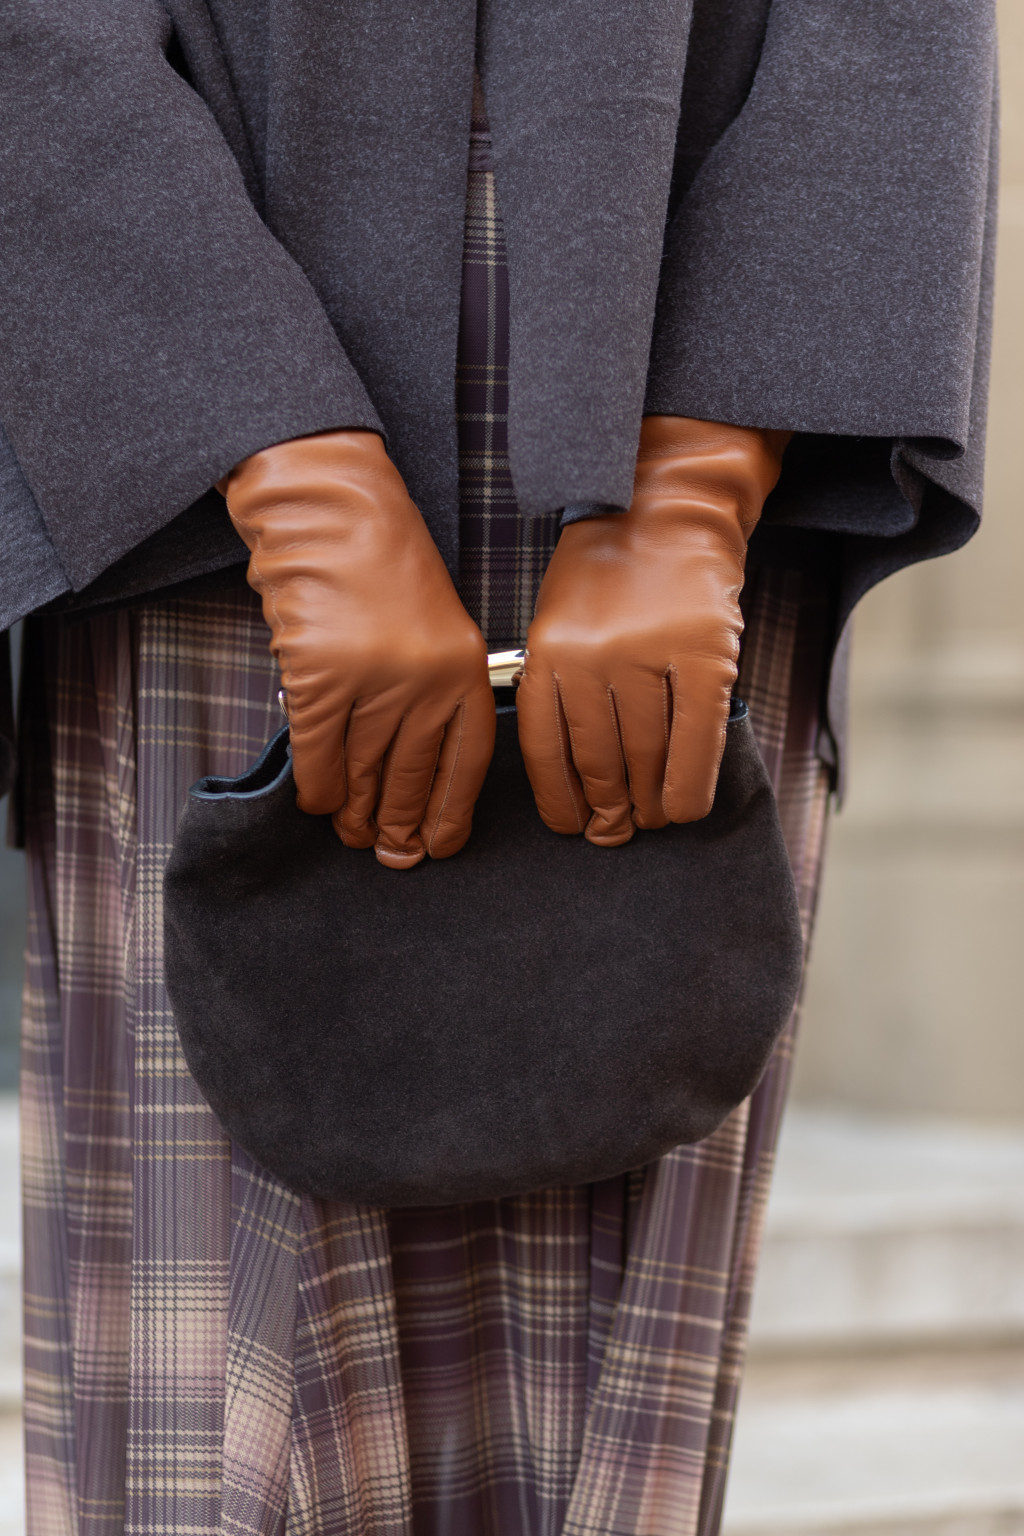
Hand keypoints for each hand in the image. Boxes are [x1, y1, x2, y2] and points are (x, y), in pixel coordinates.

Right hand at [221, 430, 494, 868]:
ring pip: (364, 772)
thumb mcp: (434, 628)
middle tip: (389, 854)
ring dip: (357, 812)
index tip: (438, 846)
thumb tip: (405, 769)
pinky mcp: (320, 677)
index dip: (449, 812)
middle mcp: (426, 682)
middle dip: (399, 824)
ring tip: (352, 833)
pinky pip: (318, 753)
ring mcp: (373, 682)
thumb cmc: (380, 567)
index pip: (466, 763)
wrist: (332, 511)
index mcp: (464, 669)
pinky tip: (318, 802)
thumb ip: (431, 693)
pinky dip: (316, 784)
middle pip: (412, 776)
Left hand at [516, 415, 788, 845]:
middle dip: (611, 809)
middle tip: (619, 830)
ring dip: (650, 803)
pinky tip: (686, 809)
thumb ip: (560, 691)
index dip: (561, 800)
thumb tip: (581, 785)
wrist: (665, 508)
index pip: (548, 750)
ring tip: (653, 819)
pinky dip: (692, 785)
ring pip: (647, 757)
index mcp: (546, 653)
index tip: (573, 827)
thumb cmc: (608, 575)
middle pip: (600, 761)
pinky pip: (697, 740)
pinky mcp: (704, 655)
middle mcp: (590, 657)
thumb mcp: (558, 625)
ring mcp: (648, 655)